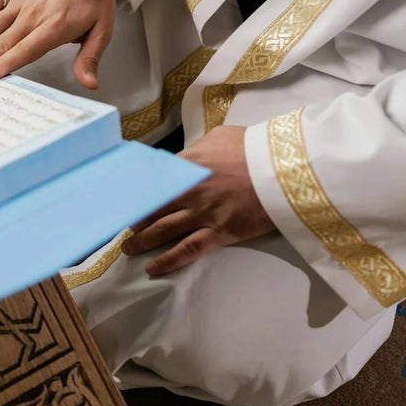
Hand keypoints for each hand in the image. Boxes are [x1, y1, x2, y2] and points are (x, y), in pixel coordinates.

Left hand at [121, 126, 276, 275]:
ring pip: (163, 229)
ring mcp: (202, 212)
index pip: (152, 179)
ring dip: (142, 241)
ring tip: (128, 249)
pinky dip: (168, 261)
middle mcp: (189, 189)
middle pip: (152, 206)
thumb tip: (189, 154)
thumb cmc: (257, 148)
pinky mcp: (219, 232)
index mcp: (188, 164)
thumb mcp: (222, 136)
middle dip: (134, 218)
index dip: (136, 191)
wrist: (285, 170)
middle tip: (121, 226)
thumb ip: (200, 147)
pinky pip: (187, 250)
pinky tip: (153, 268)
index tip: (123, 199)